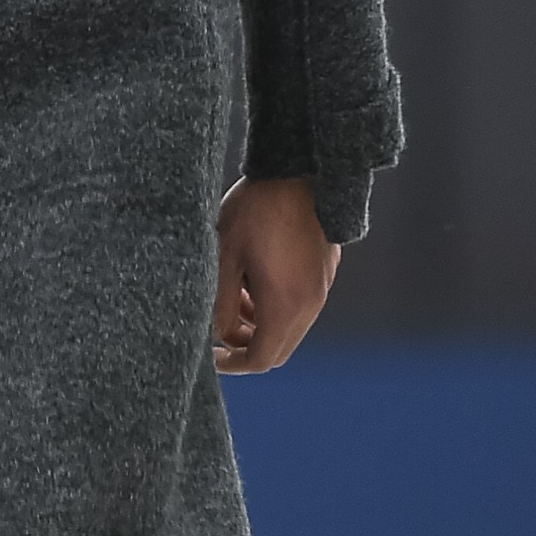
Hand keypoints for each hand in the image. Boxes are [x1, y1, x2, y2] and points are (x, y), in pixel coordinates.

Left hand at [213, 175, 338, 374]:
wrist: (298, 171)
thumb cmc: (255, 211)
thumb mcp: (224, 258)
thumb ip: (218, 303)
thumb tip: (216, 334)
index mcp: (284, 306)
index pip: (260, 360)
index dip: (232, 364)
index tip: (210, 354)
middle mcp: (310, 304)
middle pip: (277, 349)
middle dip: (246, 345)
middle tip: (219, 323)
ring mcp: (321, 288)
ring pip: (289, 328)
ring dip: (260, 323)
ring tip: (233, 293)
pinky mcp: (325, 272)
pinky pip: (300, 306)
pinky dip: (276, 306)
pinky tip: (255, 276)